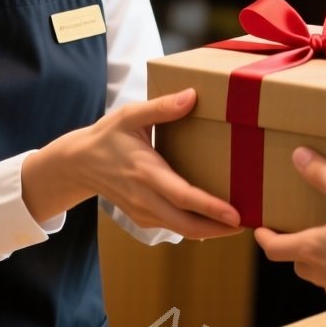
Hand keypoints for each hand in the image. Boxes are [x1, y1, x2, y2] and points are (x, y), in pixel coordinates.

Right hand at [27, 89, 241, 238]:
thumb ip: (161, 107)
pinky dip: (195, 228)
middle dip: (218, 228)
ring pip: (181, 230)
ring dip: (210, 231)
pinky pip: (173, 227)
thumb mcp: (130, 115)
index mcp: (145, 171)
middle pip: (185, 224)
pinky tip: (214, 222)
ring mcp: (142, 211)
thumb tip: (192, 96)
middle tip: (247, 224)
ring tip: (238, 223)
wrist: (78, 163)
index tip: (235, 214)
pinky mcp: (142, 217)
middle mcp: (145, 198)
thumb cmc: (108, 135)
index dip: (210, 208)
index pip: (183, 196)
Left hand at [254, 148, 325, 321]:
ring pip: (319, 272)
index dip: (264, 238)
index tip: (261, 230)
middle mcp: (319, 272)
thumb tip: (299, 157)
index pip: (273, 248)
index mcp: (311, 248)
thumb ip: (323, 176)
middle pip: (296, 260)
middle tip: (306, 226)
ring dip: (321, 257)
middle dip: (296, 244)